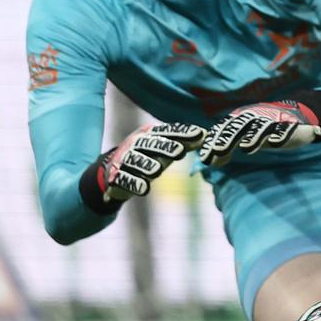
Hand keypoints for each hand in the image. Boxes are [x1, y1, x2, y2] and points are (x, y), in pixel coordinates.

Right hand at [88, 122, 205, 204]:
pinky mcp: (117, 177)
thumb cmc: (148, 156)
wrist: (115, 171)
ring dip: (147, 164)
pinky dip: (134, 184)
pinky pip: (125, 180)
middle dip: (164, 147)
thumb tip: (206, 136)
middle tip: (179, 151)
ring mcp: (124, 160)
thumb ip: (183, 143)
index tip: (199, 134)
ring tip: (157, 170)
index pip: (166, 131)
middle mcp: (134, 144)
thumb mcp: (164, 148)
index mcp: (147, 134)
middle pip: (149, 144)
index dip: (182, 132)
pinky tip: (144, 189)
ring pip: (136, 161)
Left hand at [199, 100, 320, 163]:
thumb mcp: (240, 137)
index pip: (223, 128)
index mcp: (239, 120)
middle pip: (239, 125)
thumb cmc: (259, 130)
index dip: (213, 141)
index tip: (206, 157)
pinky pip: (286, 128)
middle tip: (219, 150)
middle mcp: (254, 118)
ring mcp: (272, 120)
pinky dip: (282, 134)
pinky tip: (276, 143)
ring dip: (254, 136)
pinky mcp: (290, 125)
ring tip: (246, 148)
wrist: (291, 117)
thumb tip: (207, 162)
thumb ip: (223, 148)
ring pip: (261, 126)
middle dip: (228, 138)